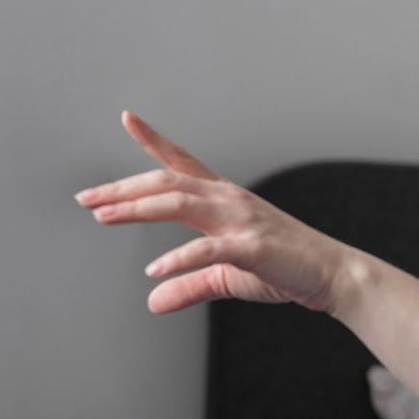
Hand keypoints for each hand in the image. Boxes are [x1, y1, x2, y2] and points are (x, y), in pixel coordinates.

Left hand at [78, 111, 351, 314]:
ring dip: (137, 208)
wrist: (332, 275)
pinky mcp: (251, 247)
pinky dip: (178, 259)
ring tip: (103, 217)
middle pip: (166, 181)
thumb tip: (152, 301)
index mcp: (224, 199)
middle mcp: (229, 199)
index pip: (182, 162)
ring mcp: (240, 219)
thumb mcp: (227, 277)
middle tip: (86, 198)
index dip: (153, 139)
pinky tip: (153, 270)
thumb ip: (188, 285)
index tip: (127, 118)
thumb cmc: (285, 269)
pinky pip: (207, 249)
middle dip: (123, 188)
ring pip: (178, 202)